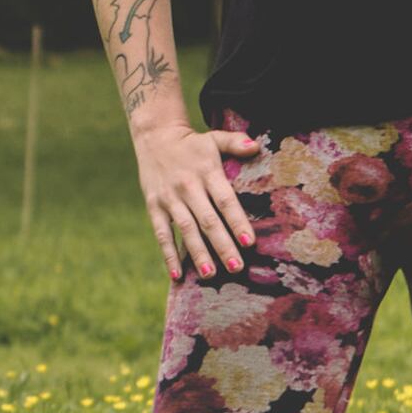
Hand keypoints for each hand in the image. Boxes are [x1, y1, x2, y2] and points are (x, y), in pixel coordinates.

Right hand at [135, 123, 261, 279]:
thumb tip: (257, 146)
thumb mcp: (215, 139)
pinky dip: (168, 255)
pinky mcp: (154, 206)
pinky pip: (162, 234)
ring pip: (186, 230)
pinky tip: (177, 275)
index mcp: (207, 172)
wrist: (155, 137)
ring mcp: (169, 198)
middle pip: (208, 220)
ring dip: (197, 253)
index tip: (250, 243)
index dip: (237, 221)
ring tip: (210, 275)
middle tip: (236, 268)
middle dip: (222, 245)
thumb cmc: (193, 144)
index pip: (225, 200)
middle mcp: (188, 187)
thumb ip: (236, 143)